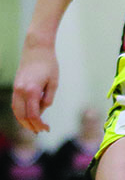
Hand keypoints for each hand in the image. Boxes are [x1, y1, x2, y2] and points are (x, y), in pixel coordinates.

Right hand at [11, 0, 70, 133]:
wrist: (37, 48)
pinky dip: (20, 112)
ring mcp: (16, 88)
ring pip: (16, 111)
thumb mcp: (54, 82)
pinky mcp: (15, 85)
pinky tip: (27, 116)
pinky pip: (15, 104)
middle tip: (40, 131)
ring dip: (23, 121)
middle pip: (22, 116)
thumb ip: (48, 98)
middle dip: (31, 126)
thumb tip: (42, 110)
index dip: (39, 124)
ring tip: (32, 127)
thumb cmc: (49, 63)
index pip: (33, 115)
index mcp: (32, 91)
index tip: (46, 128)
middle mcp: (21, 91)